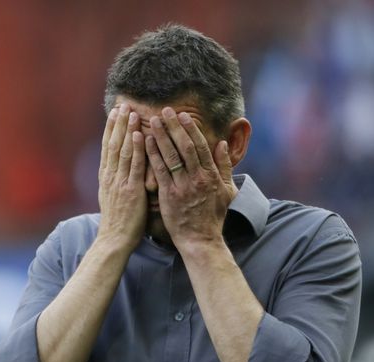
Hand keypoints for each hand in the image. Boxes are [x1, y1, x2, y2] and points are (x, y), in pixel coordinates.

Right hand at [96, 103, 145, 249]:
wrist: (114, 240)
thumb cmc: (118, 222)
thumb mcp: (112, 197)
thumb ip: (116, 181)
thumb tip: (120, 170)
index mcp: (106, 177)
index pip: (108, 147)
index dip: (111, 129)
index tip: (115, 113)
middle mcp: (110, 176)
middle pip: (113, 144)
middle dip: (117, 123)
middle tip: (123, 104)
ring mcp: (119, 182)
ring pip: (122, 150)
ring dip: (126, 129)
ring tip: (131, 112)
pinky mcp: (130, 190)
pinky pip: (133, 165)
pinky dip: (135, 148)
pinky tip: (138, 134)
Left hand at [145, 107, 237, 249]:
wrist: (200, 240)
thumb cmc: (213, 216)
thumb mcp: (227, 191)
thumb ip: (225, 166)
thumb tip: (222, 144)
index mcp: (212, 176)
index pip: (201, 146)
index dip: (190, 129)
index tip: (182, 115)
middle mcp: (198, 179)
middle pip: (185, 147)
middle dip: (174, 127)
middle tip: (164, 110)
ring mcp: (183, 187)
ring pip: (171, 156)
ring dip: (161, 136)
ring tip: (152, 120)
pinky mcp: (169, 196)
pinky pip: (160, 171)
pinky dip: (153, 154)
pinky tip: (146, 142)